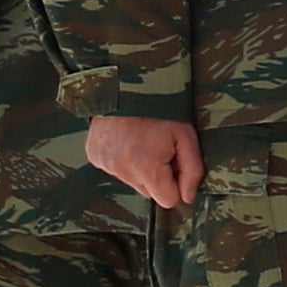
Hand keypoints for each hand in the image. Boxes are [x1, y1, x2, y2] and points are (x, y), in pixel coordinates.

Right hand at [88, 116, 205, 208]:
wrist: (125, 86)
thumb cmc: (161, 110)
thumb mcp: (186, 136)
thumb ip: (192, 170)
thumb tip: (187, 197)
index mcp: (146, 168)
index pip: (167, 200)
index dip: (176, 184)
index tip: (176, 163)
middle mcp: (121, 170)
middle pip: (149, 191)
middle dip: (158, 176)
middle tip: (160, 148)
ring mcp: (105, 164)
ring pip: (132, 181)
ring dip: (140, 168)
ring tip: (143, 142)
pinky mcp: (94, 156)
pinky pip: (115, 169)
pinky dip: (123, 159)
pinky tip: (127, 140)